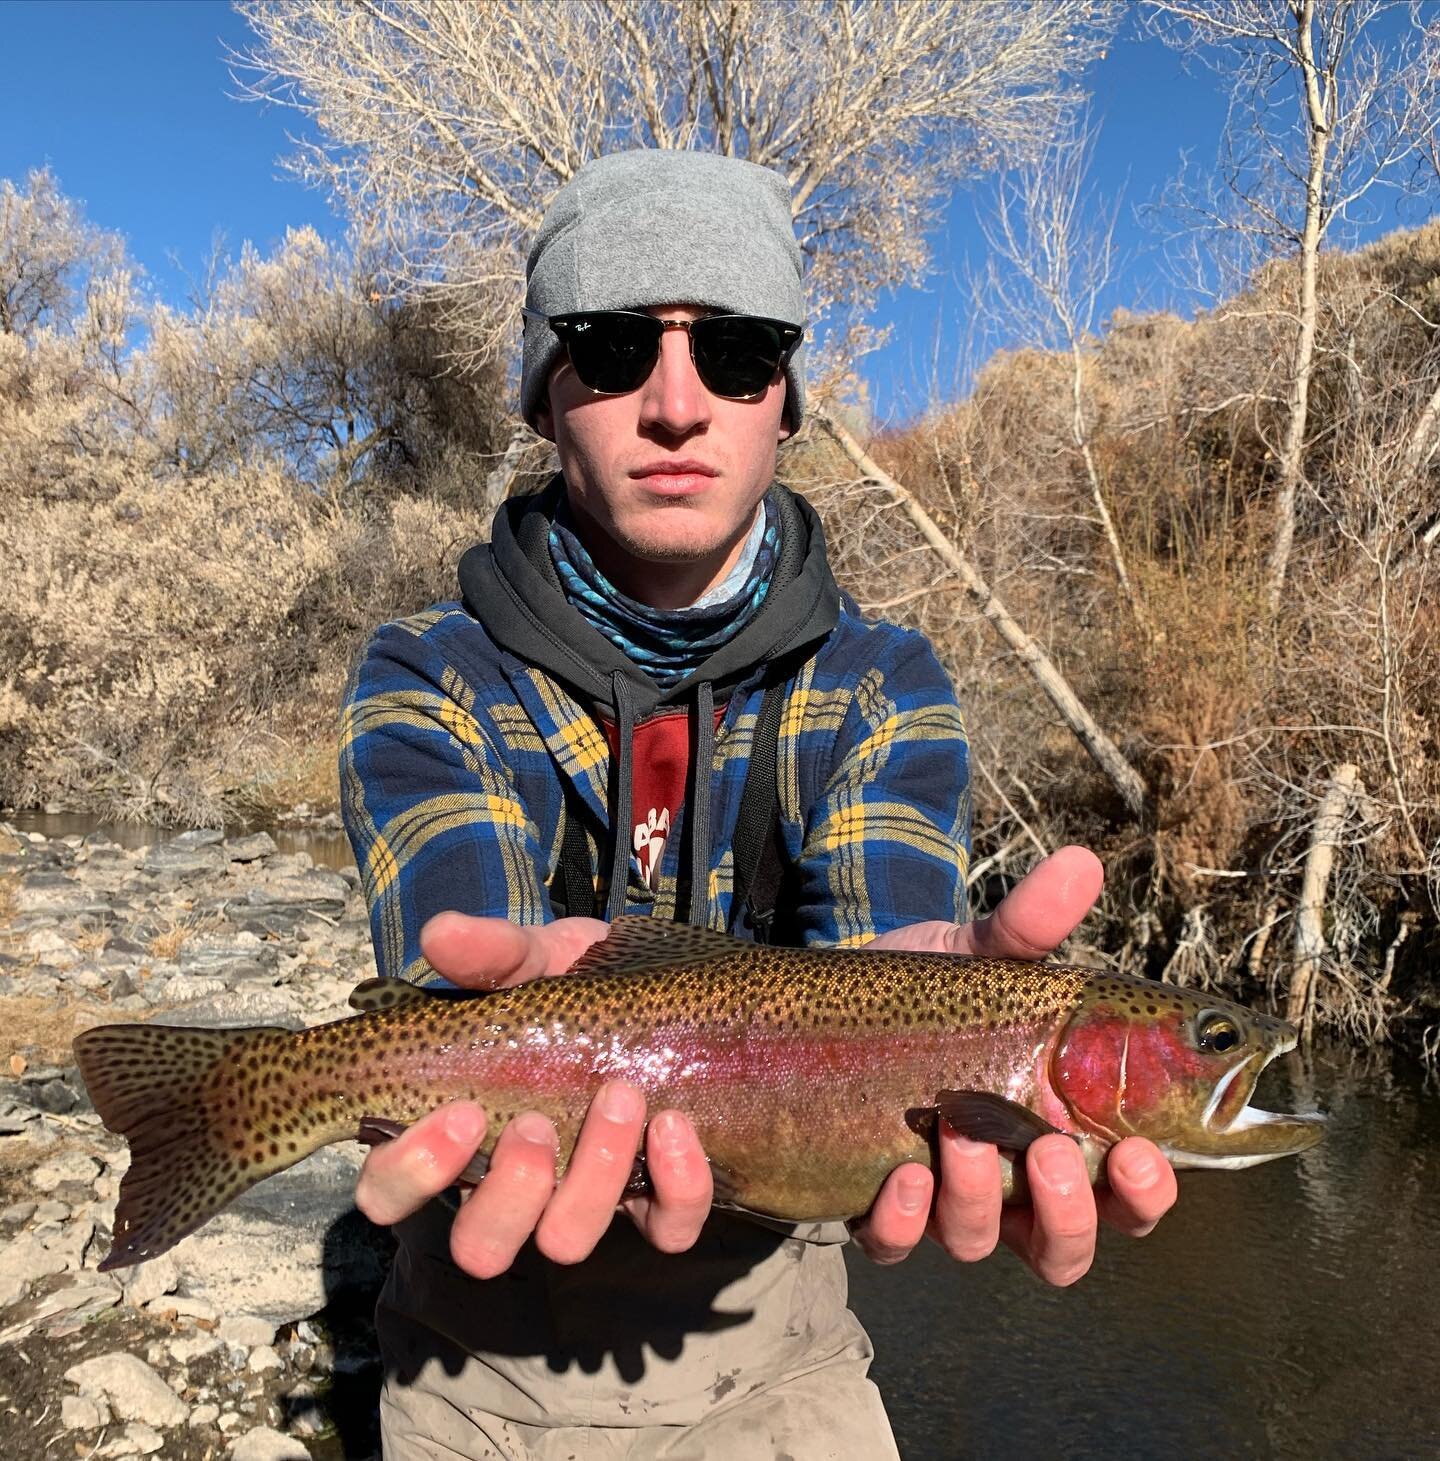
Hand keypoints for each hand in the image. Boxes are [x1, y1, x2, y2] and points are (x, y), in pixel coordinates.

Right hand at [352, 914, 713, 1276]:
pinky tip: (676, 1126)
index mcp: (454, 1133)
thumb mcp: (531, 958)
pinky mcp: (659, 1197)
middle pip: (480, 1246)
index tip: (464, 1112)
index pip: (390, 1192)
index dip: (414, 1172)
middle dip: (510, 1194)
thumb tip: (440, 933)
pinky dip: (677, 1187)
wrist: (657, 981)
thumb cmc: (570, 982)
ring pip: (568, 1242)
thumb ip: (489, 951)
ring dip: (594, 1178)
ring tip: (622, 1098)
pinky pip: (668, 1228)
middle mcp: (512, 1182)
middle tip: (538, 1124)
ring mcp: (585, 1197)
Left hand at [849, 846, 1178, 1282]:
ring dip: (975, 1202)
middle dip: (1066, 1215)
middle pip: (1061, 1249)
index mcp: (1058, 1135)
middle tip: (1053, 1152)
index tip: (1142, 1154)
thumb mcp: (979, 956)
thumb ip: (1028, 924)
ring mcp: (934, 1198)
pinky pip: (888, 1245)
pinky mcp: (866, 1200)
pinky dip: (897, 1223)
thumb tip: (1079, 861)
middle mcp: (1005, 1185)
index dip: (1145, 1194)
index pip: (1125, 1197)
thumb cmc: (930, 990)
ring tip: (960, 1133)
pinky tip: (901, 1174)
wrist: (831, 995)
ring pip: (975, 1243)